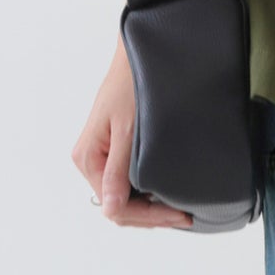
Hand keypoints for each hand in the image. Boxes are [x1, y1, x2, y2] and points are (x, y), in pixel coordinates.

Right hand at [70, 37, 193, 229]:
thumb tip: (110, 209)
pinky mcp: (113, 153)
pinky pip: (128, 185)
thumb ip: (118, 172)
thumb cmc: (131, 86)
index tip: (181, 215)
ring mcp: (101, 159)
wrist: (137, 58)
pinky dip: (148, 195)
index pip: (116, 207)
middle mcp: (91, 162)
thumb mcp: (127, 131)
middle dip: (152, 216)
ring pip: (124, 199)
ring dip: (151, 209)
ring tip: (181, 209)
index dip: (149, 217)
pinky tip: (168, 195)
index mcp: (88, 159)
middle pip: (119, 207)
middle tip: (187, 216)